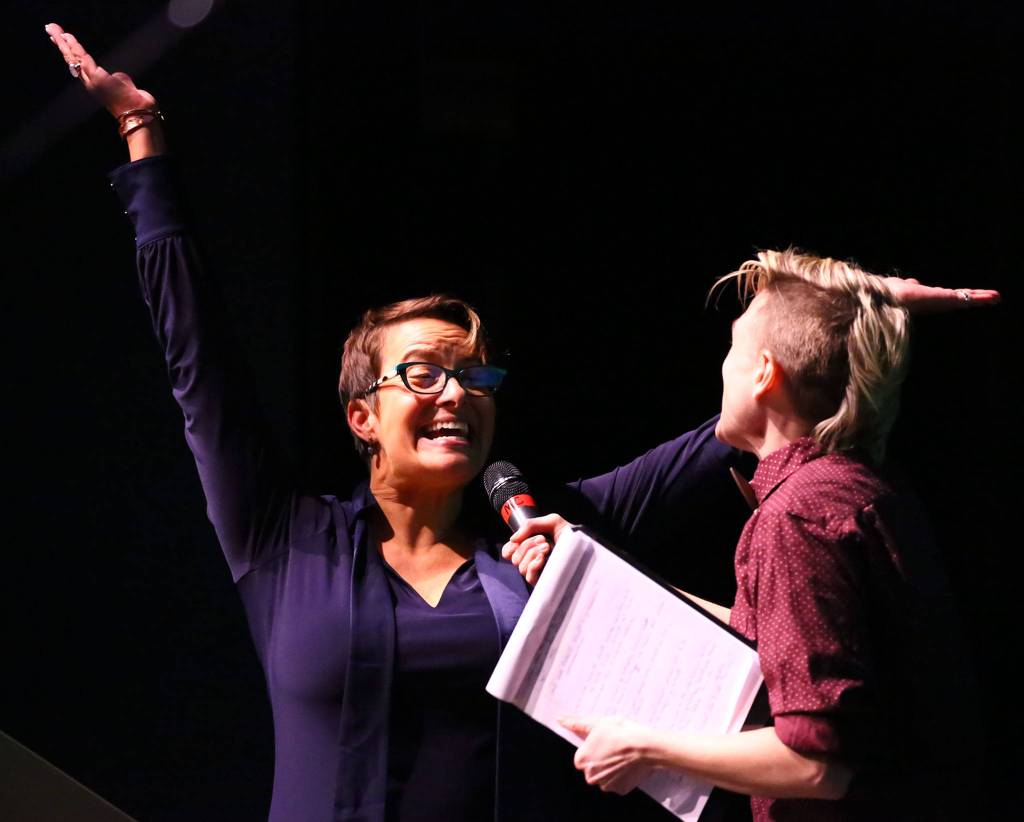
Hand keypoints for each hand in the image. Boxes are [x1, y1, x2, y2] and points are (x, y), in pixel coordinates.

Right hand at [44, 23, 157, 117]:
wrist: (140, 114)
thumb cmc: (136, 103)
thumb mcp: (125, 86)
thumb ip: (119, 79)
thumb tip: (116, 76)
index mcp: (96, 84)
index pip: (78, 63)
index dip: (68, 50)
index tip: (61, 37)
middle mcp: (91, 83)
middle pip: (71, 59)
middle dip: (60, 42)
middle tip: (49, 28)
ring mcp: (93, 81)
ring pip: (74, 58)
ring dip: (64, 42)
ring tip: (55, 29)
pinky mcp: (99, 79)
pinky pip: (84, 60)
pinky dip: (76, 48)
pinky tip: (67, 37)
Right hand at [500, 513, 572, 584]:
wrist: (583, 545)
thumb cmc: (569, 533)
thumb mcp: (551, 521)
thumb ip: (529, 525)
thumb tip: (513, 539)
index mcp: (529, 548)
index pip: (508, 552)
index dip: (511, 546)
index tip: (521, 539)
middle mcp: (531, 560)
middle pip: (514, 557)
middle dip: (527, 545)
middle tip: (544, 540)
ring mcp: (537, 571)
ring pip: (520, 565)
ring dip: (532, 552)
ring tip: (547, 547)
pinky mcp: (543, 581)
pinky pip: (529, 576)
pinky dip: (533, 565)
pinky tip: (543, 558)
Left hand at [560, 715, 656, 794]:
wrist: (644, 746)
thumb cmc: (620, 733)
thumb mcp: (596, 723)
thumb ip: (576, 724)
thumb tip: (560, 720)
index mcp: (581, 761)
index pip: (582, 757)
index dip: (593, 748)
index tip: (603, 742)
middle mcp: (590, 776)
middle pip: (592, 768)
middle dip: (600, 759)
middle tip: (613, 747)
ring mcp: (606, 785)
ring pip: (604, 776)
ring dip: (610, 769)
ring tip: (621, 755)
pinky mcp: (620, 790)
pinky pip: (617, 783)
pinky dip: (621, 776)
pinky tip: (627, 765)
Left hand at [882, 276, 1000, 314]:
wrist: (888, 299)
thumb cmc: (891, 293)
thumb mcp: (903, 285)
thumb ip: (909, 285)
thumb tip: (913, 282)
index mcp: (927, 299)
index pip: (946, 297)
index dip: (958, 295)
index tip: (967, 295)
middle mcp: (937, 303)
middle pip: (960, 298)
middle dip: (974, 297)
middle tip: (991, 298)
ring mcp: (943, 303)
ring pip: (966, 299)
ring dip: (981, 297)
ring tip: (997, 297)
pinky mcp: (948, 301)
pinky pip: (968, 299)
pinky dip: (981, 298)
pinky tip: (994, 297)